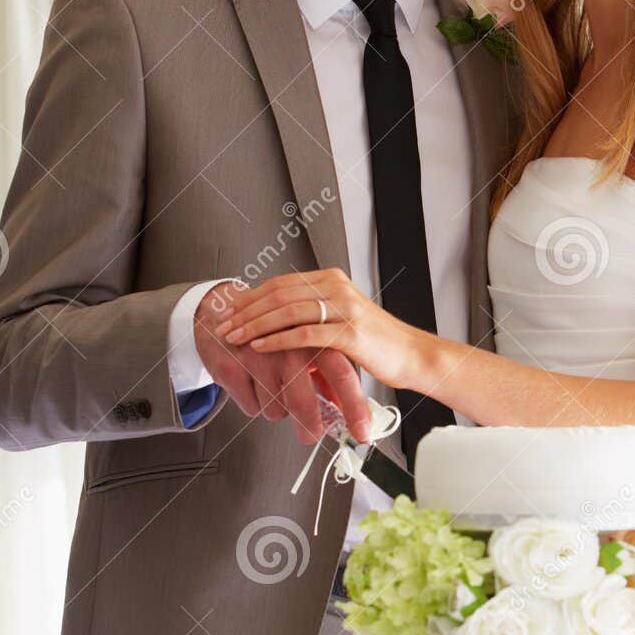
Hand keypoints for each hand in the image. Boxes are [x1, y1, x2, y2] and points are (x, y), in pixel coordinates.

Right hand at [194, 280, 371, 444]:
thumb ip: (326, 375)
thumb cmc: (269, 334)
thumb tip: (345, 407)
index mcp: (315, 338)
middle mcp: (289, 347)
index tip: (363, 434)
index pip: (343, 376)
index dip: (355, 409)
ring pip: (276, 411)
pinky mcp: (233, 368)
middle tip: (309, 434)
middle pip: (305, 404)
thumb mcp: (304, 347)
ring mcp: (259, 358)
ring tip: (270, 386)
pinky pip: (252, 408)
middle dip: (309, 428)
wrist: (222, 314)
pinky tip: (251, 381)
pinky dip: (254, 402)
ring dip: (276, 408)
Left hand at [212, 267, 425, 393]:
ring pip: (287, 312)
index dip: (251, 297)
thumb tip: (279, 315)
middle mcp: (337, 288)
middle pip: (279, 294)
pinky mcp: (349, 332)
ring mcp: (344, 308)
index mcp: (331, 280)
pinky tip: (259, 347)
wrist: (411, 355)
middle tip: (223, 325)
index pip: (281, 283)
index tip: (229, 311)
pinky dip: (276, 341)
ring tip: (234, 337)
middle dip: (246, 311)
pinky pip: (304, 334)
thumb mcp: (342, 316)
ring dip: (255, 326)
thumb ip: (315, 310)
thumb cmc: (377, 341)